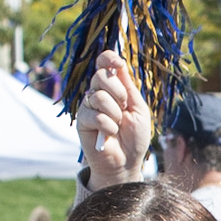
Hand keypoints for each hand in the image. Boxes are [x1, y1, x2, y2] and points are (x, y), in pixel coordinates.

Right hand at [76, 50, 153, 188]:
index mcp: (113, 87)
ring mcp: (88, 106)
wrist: (127, 161)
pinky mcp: (81, 121)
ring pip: (98, 96)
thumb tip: (119, 63)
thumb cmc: (135, 136)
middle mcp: (98, 93)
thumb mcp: (138, 108)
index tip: (118, 63)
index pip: (104, 63)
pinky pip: (95, 115)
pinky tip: (109, 134)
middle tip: (125, 108)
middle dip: (118, 92)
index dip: (108, 58)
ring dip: (114, 113)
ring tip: (118, 125)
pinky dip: (108, 126)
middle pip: (101, 76)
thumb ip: (128, 86)